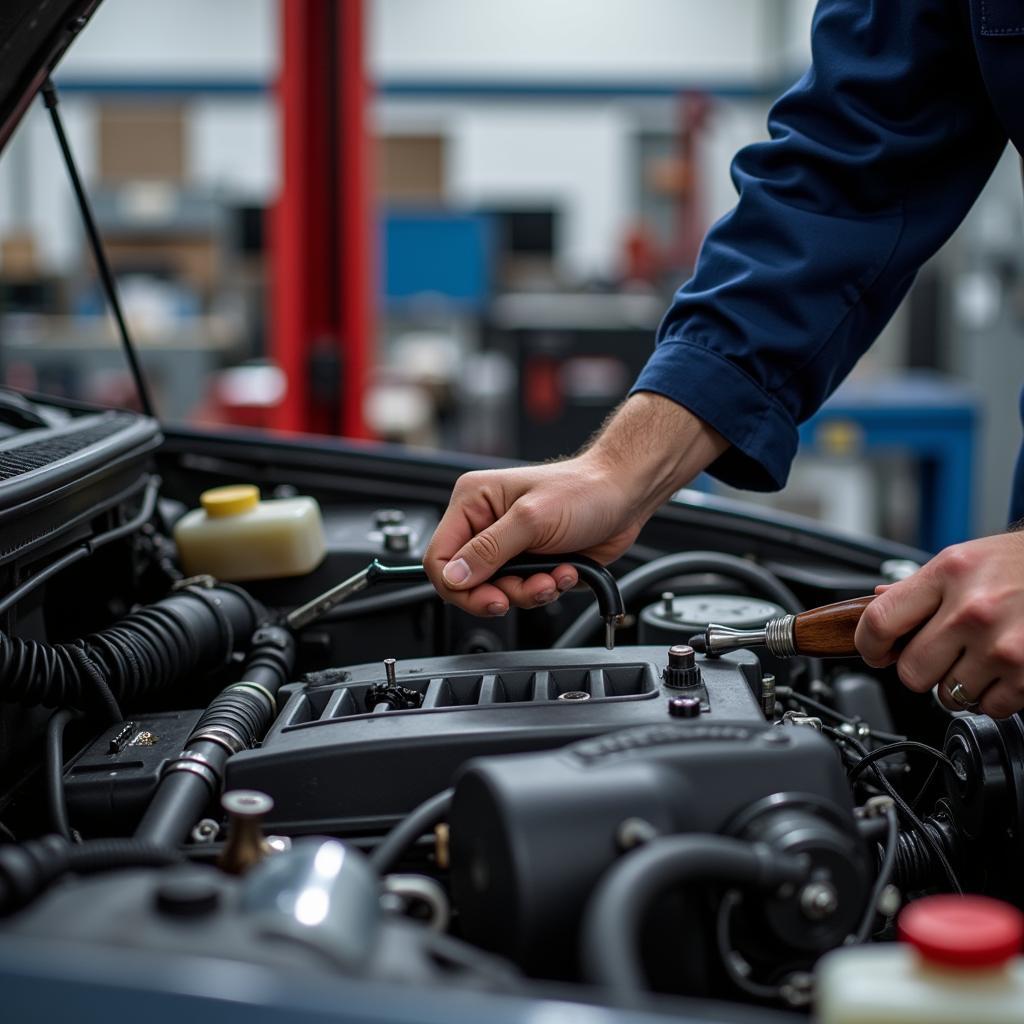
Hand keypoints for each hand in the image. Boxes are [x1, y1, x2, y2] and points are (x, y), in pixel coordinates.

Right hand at [423, 394, 726, 616]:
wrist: (625, 495)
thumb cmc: (584, 491)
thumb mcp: (531, 520)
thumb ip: (489, 550)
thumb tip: (455, 576)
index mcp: (474, 502)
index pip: (441, 556)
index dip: (458, 584)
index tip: (487, 597)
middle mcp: (486, 524)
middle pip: (469, 581)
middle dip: (502, 591)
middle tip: (525, 591)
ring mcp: (509, 546)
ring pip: (499, 591)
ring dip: (530, 591)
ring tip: (555, 576)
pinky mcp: (532, 562)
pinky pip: (525, 592)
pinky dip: (547, 589)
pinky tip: (565, 572)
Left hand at [855, 532, 1023, 717]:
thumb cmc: (1019, 563)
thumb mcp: (964, 560)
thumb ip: (918, 586)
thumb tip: (877, 603)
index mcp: (949, 574)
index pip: (880, 622)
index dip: (869, 646)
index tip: (876, 653)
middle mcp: (973, 610)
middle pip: (911, 671)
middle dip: (918, 669)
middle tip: (938, 654)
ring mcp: (1002, 646)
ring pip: (947, 696)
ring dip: (957, 685)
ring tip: (977, 656)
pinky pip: (988, 707)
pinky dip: (991, 696)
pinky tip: (1000, 669)